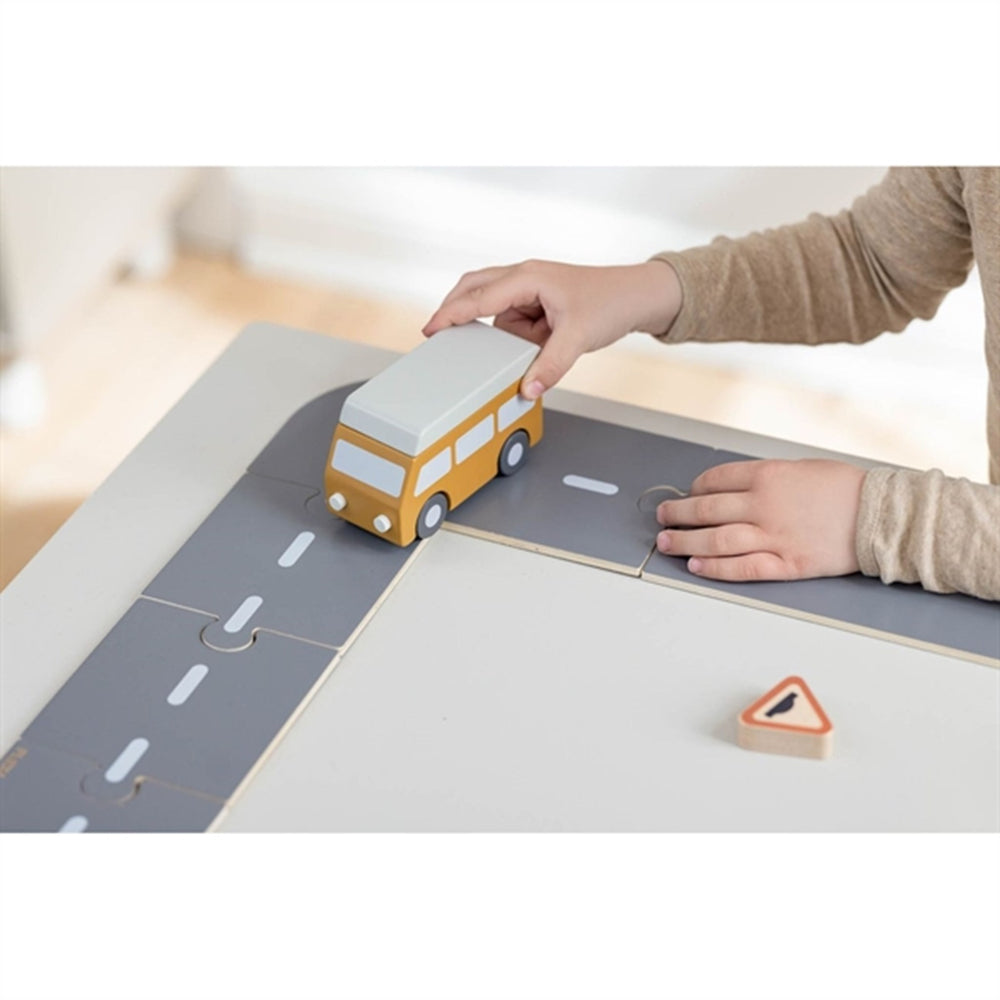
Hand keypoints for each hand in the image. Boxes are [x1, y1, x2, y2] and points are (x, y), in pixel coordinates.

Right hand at [422, 259, 681, 398]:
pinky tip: (531, 348)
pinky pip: (513, 322)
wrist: (637, 297)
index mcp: (528, 277)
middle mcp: (524, 279)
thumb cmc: (610, 302)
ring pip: (496, 311)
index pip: (479, 296)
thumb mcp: (578, 337)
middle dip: (456, 312)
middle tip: (436, 336)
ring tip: (526, 346)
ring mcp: (529, 291)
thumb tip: (528, 388)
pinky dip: (515, 338)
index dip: (451, 313)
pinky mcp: (536, 305)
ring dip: (500, 333)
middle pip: (474, 289)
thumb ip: (551, 365)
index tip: (430, 329)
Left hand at [656, 459, 865, 581]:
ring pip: (715, 539)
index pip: (714, 480)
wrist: (882, 515)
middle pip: (706, 509)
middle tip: (662, 516)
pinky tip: (696, 565)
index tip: (687, 494)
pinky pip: (741, 567)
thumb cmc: (845, 488)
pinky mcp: (786, 563)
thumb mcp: (800, 468)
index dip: (694, 488)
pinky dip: (714, 567)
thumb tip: (732, 488)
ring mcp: (773, 536)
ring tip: (666, 543)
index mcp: (767, 475)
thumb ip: (765, 478)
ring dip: (684, 541)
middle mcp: (764, 505)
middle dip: (677, 513)